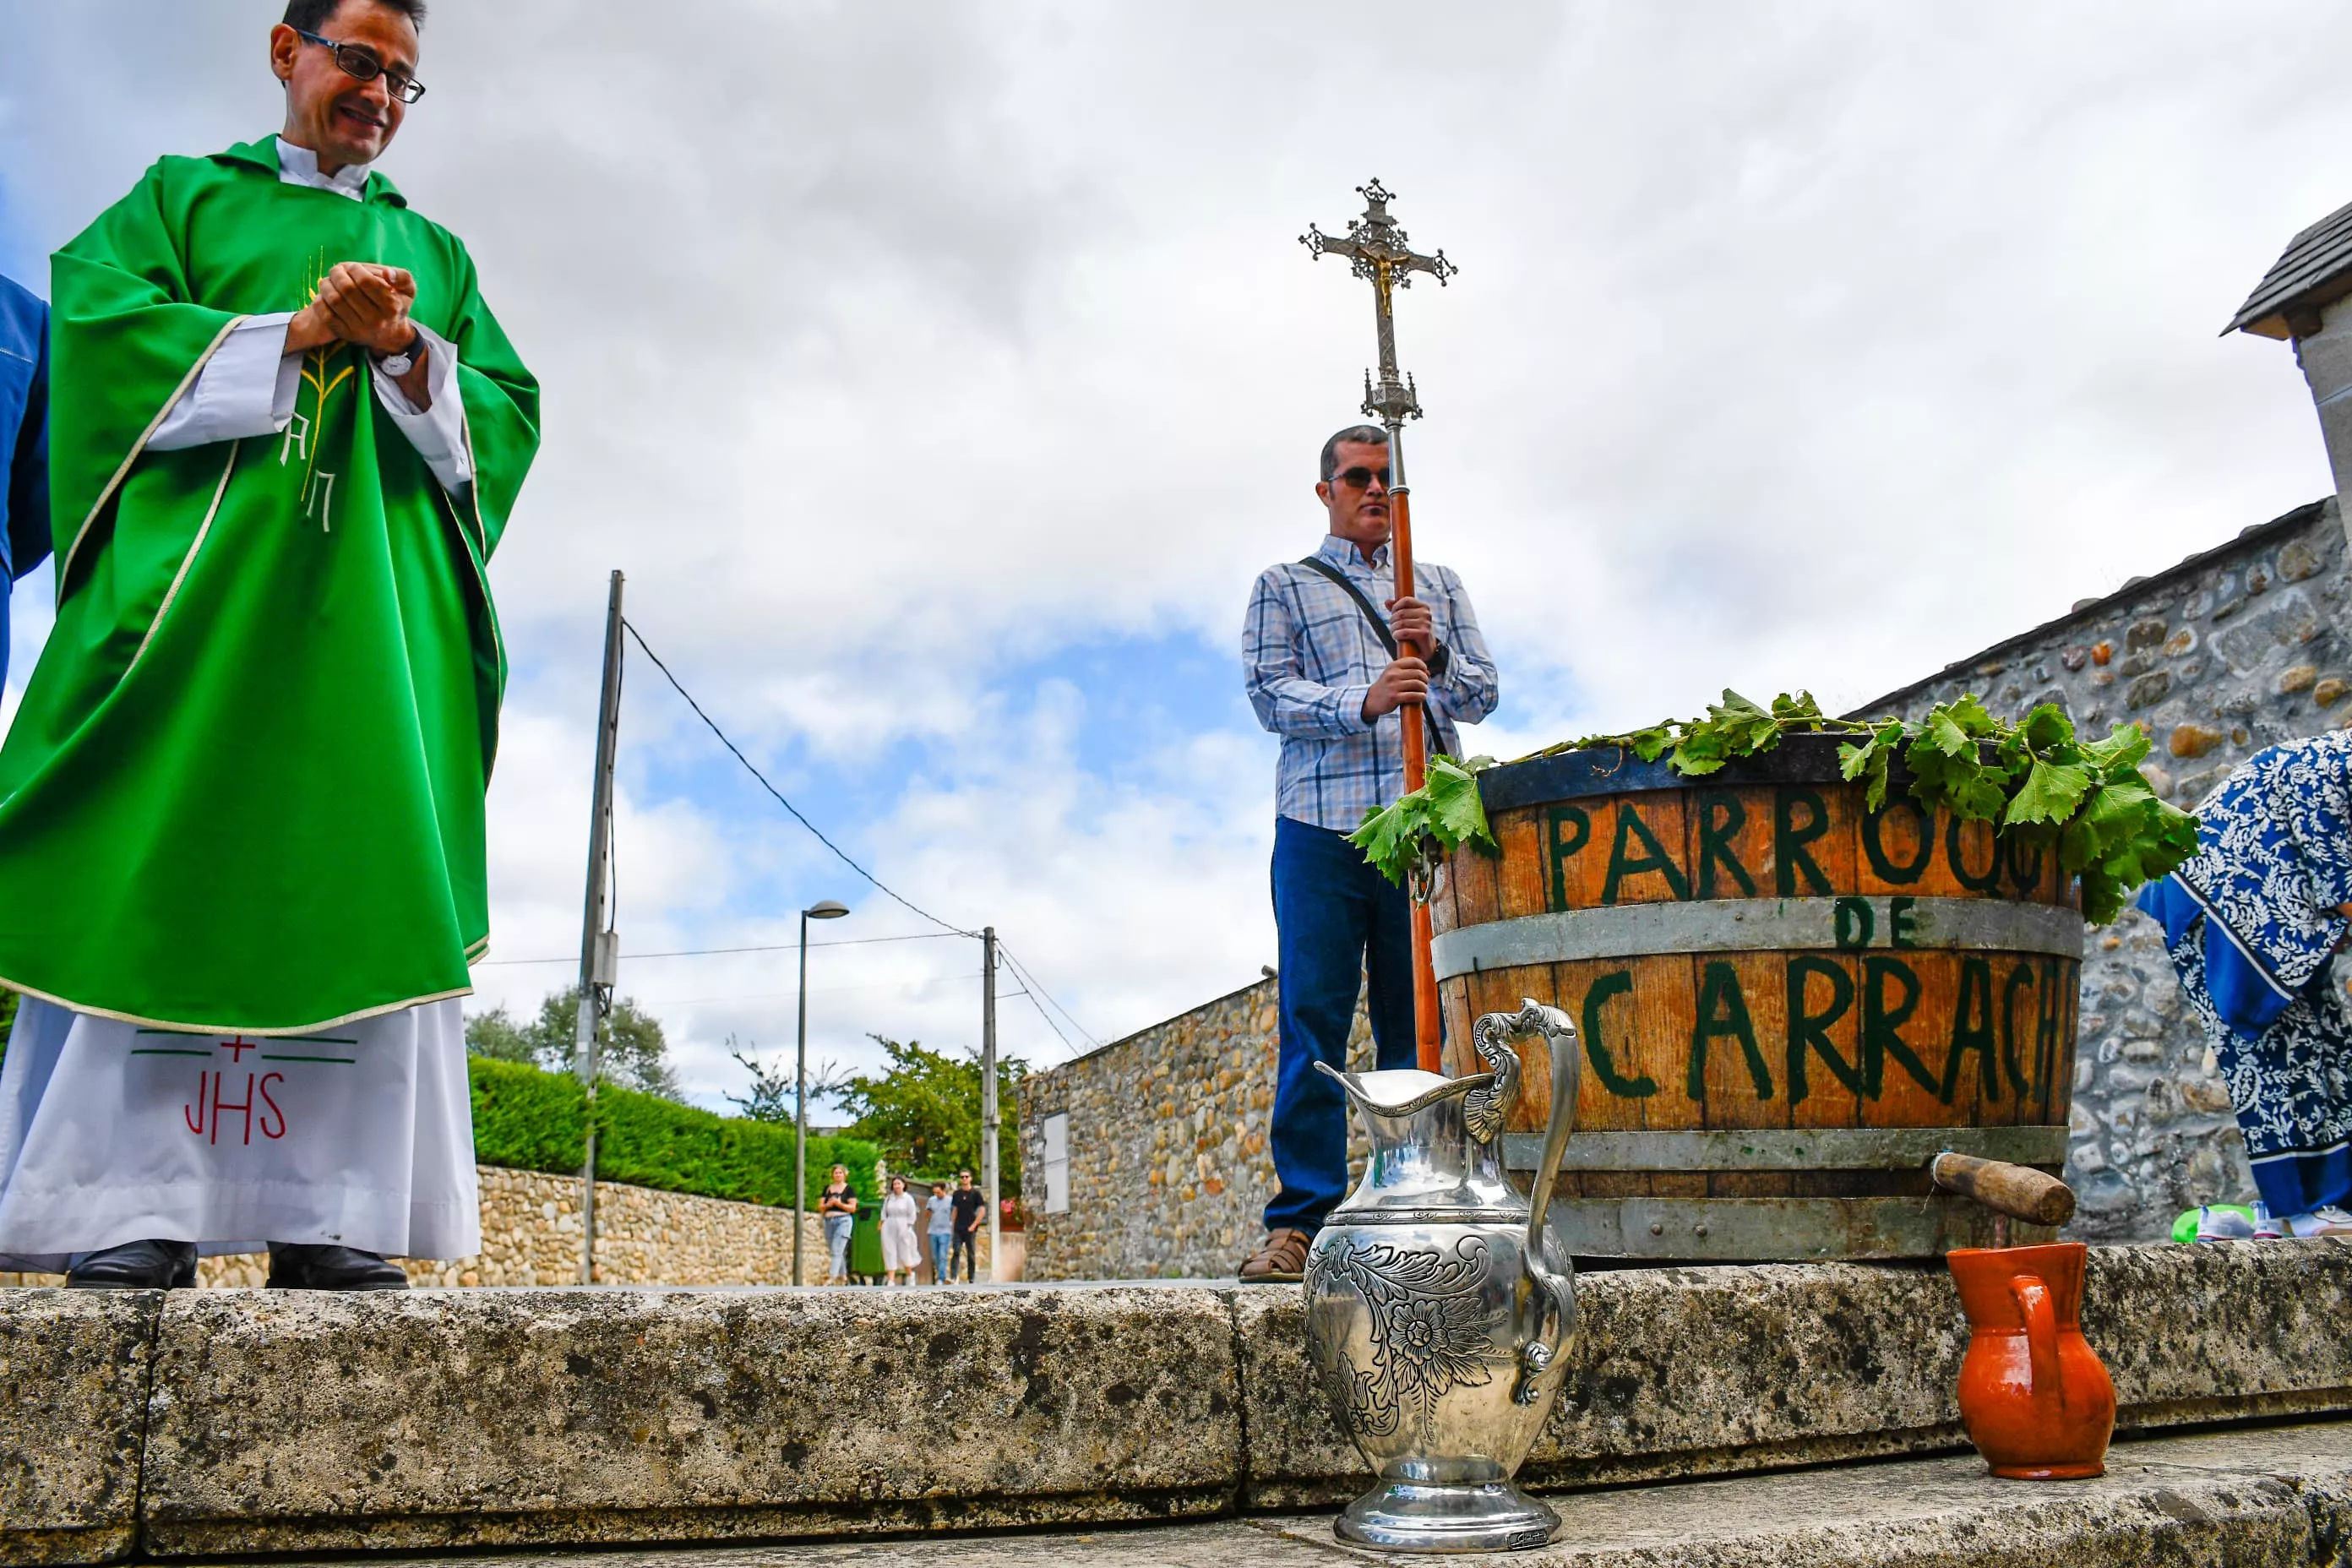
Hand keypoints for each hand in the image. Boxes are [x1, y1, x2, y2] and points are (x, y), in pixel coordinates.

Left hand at [284, 262, 417, 355]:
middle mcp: (376, 320)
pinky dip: (321, 301)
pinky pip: (326, 315)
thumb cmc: (395, 305)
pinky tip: (325, 295)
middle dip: (337, 274)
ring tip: (328, 280)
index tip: (352, 266)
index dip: (355, 269)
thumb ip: (402, 277)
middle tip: (336, 270)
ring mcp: (359, 329)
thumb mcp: (408, 291)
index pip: (366, 281)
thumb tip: (387, 273)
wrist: (389, 336)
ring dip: (326, 285)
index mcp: (391, 307)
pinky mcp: (345, 335)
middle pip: (348, 289)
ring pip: (334, 300)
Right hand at [1362, 655, 1430, 721]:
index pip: (1414, 661)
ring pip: (1417, 684)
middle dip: (1425, 679)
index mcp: (1393, 666)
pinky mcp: (1394, 697)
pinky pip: (1414, 695)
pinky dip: (1421, 696)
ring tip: (1424, 691)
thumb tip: (1427, 672)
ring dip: (1424, 688)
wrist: (1372, 699)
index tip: (1425, 673)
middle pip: (1418, 673)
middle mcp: (1393, 674)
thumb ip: (1406, 670)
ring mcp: (1393, 686)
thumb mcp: (1392, 673)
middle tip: (1425, 684)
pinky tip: (1422, 697)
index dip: (1424, 667)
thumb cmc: (1387, 686)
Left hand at [1386, 595, 1434, 652]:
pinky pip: (1404, 632)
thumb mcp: (1408, 619)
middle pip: (1401, 613)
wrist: (1427, 649)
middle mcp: (1426, 614)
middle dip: (1392, 621)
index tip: (1393, 615)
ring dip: (1393, 629)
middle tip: (1393, 628)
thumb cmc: (1416, 632)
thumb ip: (1398, 609)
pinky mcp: (1424, 634)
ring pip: (1401, 623)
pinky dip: (1397, 635)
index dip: (1396, 607)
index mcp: (1424, 607)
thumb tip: (1386, 601)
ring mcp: (1426, 624)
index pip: (1406, 600)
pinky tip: (1396, 637)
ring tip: (1394, 633)